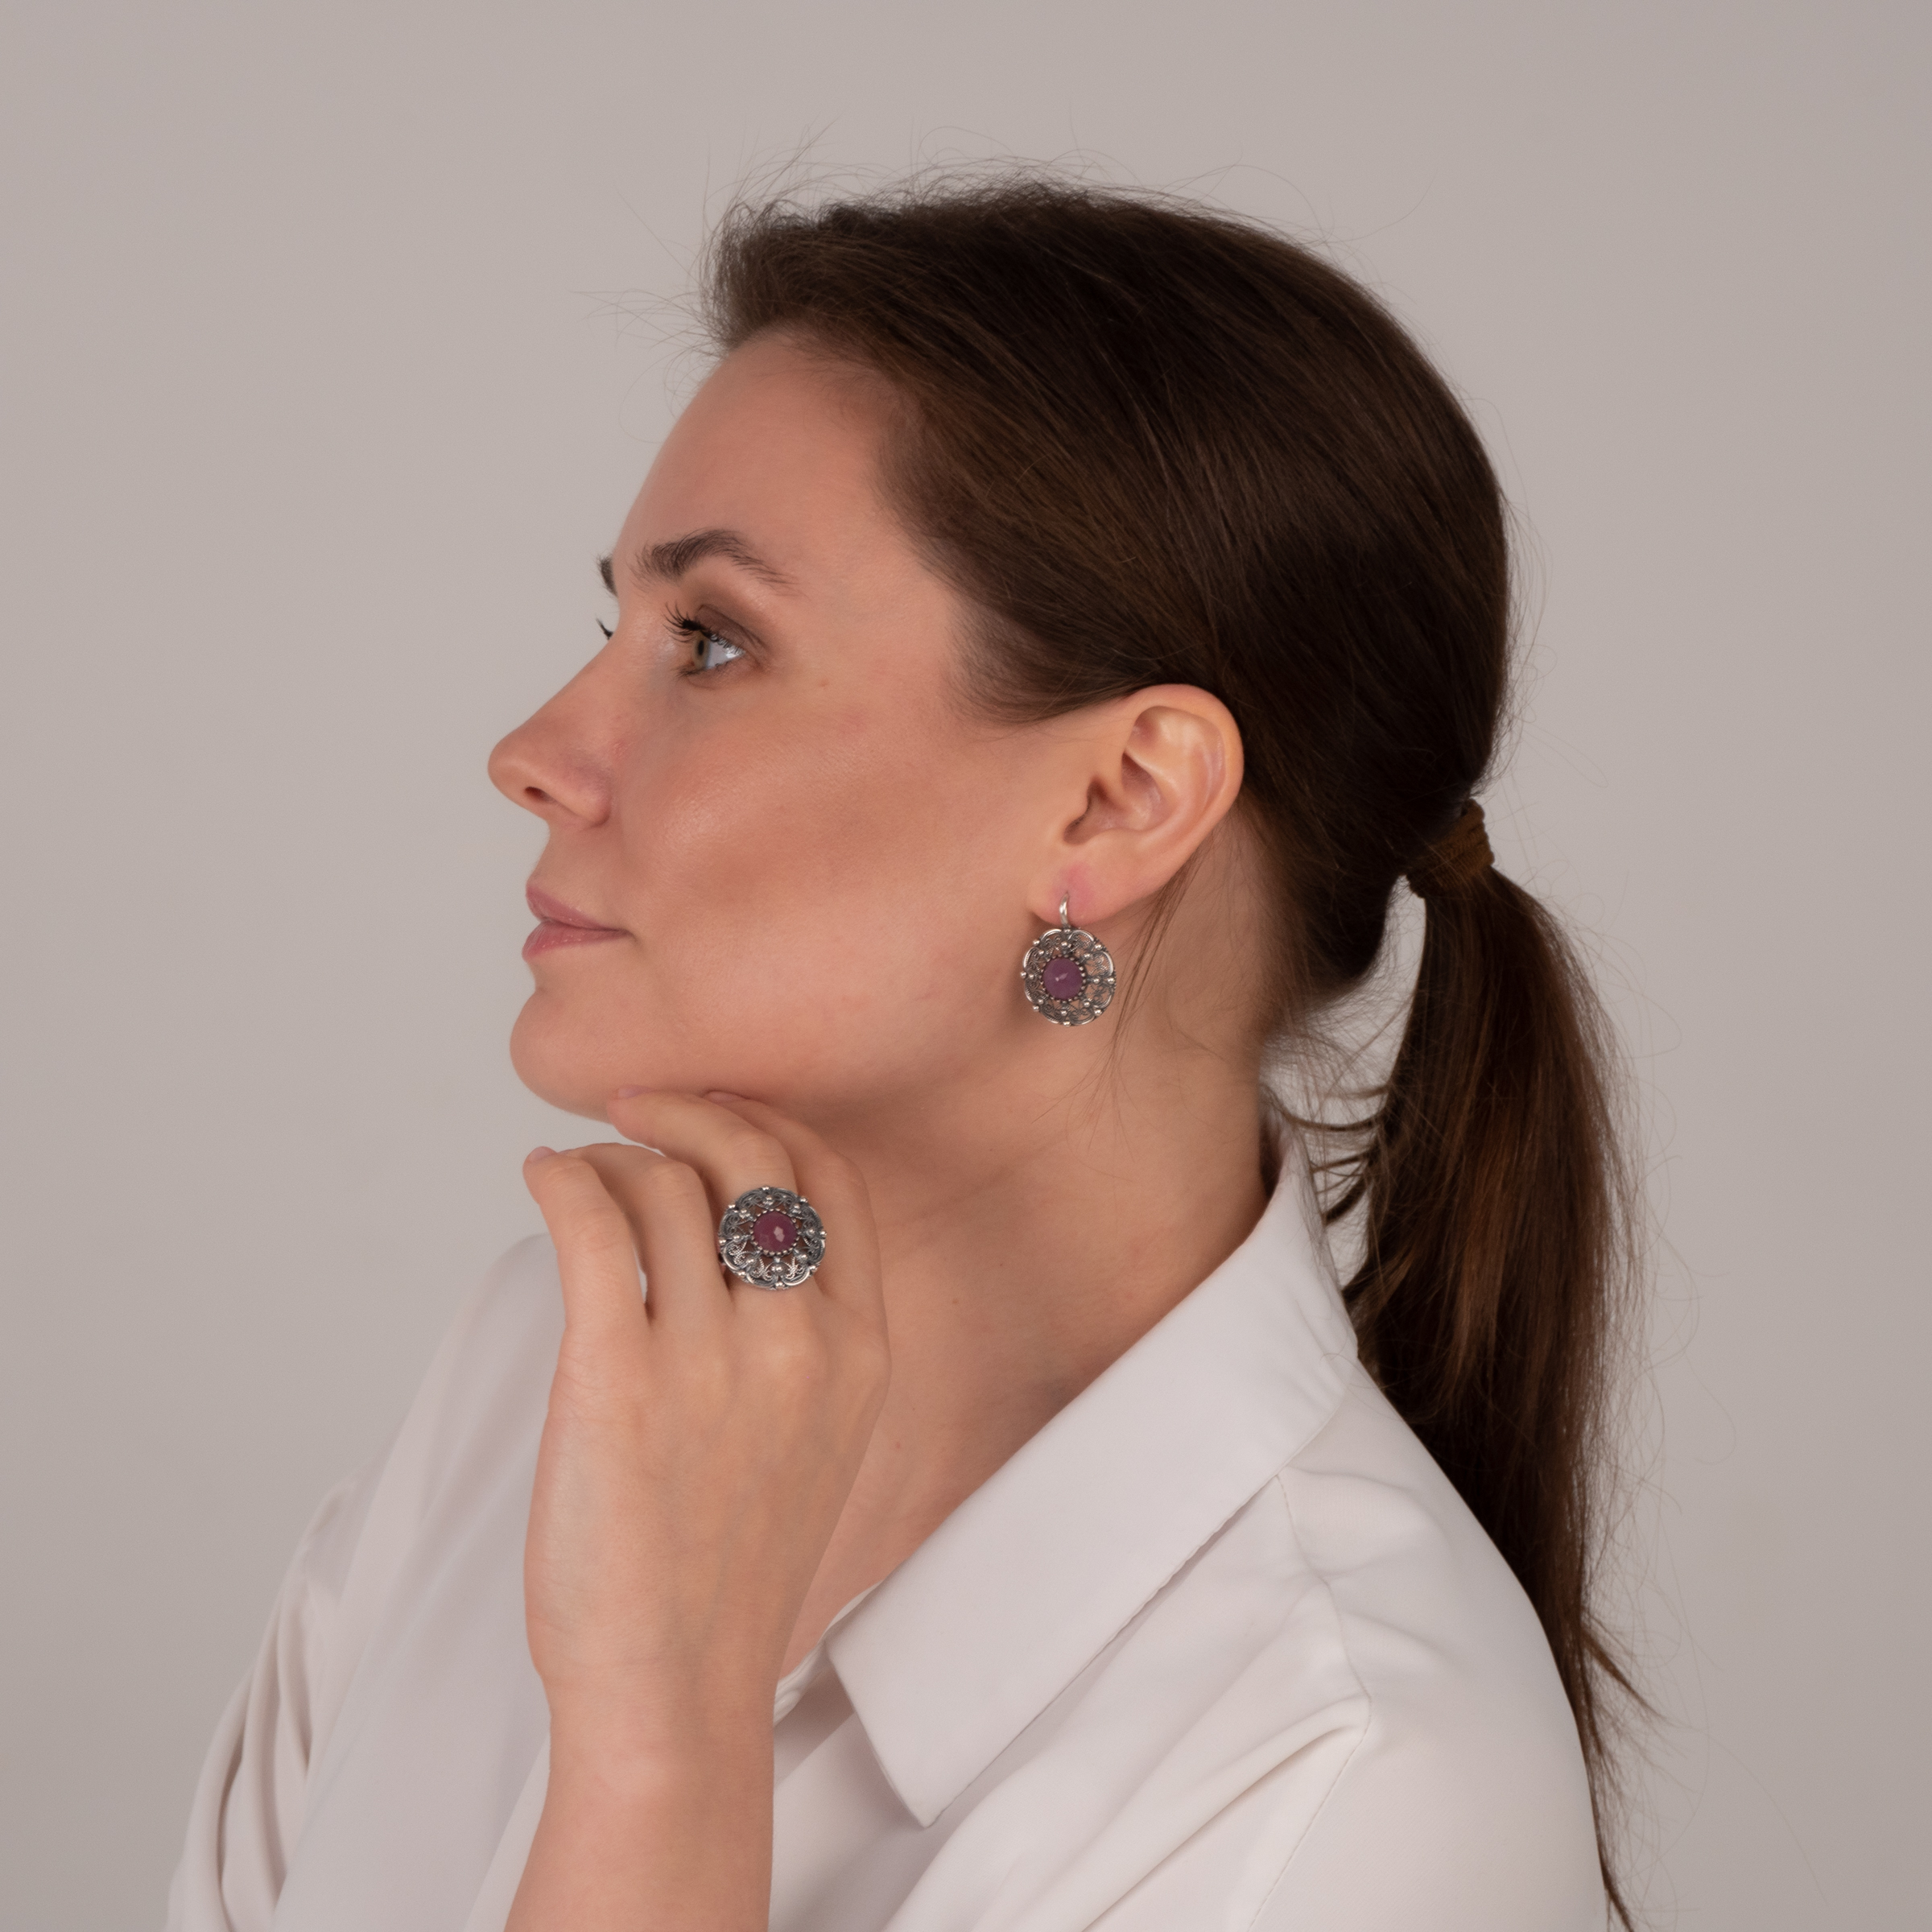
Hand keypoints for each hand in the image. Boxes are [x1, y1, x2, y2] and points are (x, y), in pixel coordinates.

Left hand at [507, 1092, 889, 1931]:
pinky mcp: (619, 1379)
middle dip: (688, 1110)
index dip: (769, 1122)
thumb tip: (724, 1222)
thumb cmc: (733, 1568)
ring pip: (661, 1184)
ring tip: (579, 1179)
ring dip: (612, 1159)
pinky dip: (559, 1178)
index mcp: (863, 1350)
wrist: (672, 1691)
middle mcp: (802, 1339)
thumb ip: (806, 1335)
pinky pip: (588, 1224)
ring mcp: (713, 1358)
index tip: (715, 1111)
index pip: (830, 1181)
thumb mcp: (822, 1440)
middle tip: (634, 1107)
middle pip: (751, 1157)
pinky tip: (541, 1179)